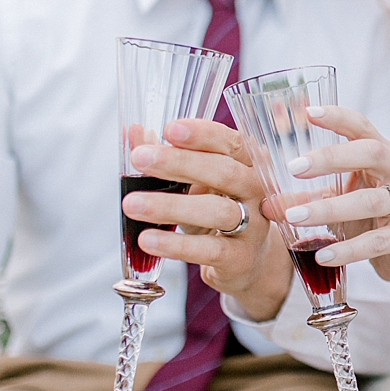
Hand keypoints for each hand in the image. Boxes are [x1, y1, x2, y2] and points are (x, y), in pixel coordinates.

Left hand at [121, 118, 292, 321]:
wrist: (246, 260)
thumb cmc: (217, 210)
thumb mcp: (195, 182)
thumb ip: (167, 157)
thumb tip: (135, 134)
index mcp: (248, 164)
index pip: (231, 142)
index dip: (203, 135)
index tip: (170, 129)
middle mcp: (257, 191)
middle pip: (225, 172)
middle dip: (180, 163)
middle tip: (140, 158)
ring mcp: (254, 225)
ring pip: (218, 211)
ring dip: (171, 206)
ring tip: (132, 204)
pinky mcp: (240, 258)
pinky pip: (209, 249)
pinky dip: (176, 245)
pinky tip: (148, 239)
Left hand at [276, 105, 389, 283]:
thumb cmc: (371, 219)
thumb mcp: (340, 201)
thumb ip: (307, 199)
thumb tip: (267, 205)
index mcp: (385, 155)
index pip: (363, 128)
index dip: (339, 117)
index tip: (308, 112)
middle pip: (372, 153)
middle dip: (332, 158)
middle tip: (294, 168)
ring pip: (370, 201)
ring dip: (329, 209)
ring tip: (295, 217)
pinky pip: (378, 242)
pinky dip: (348, 249)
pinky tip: (323, 256)